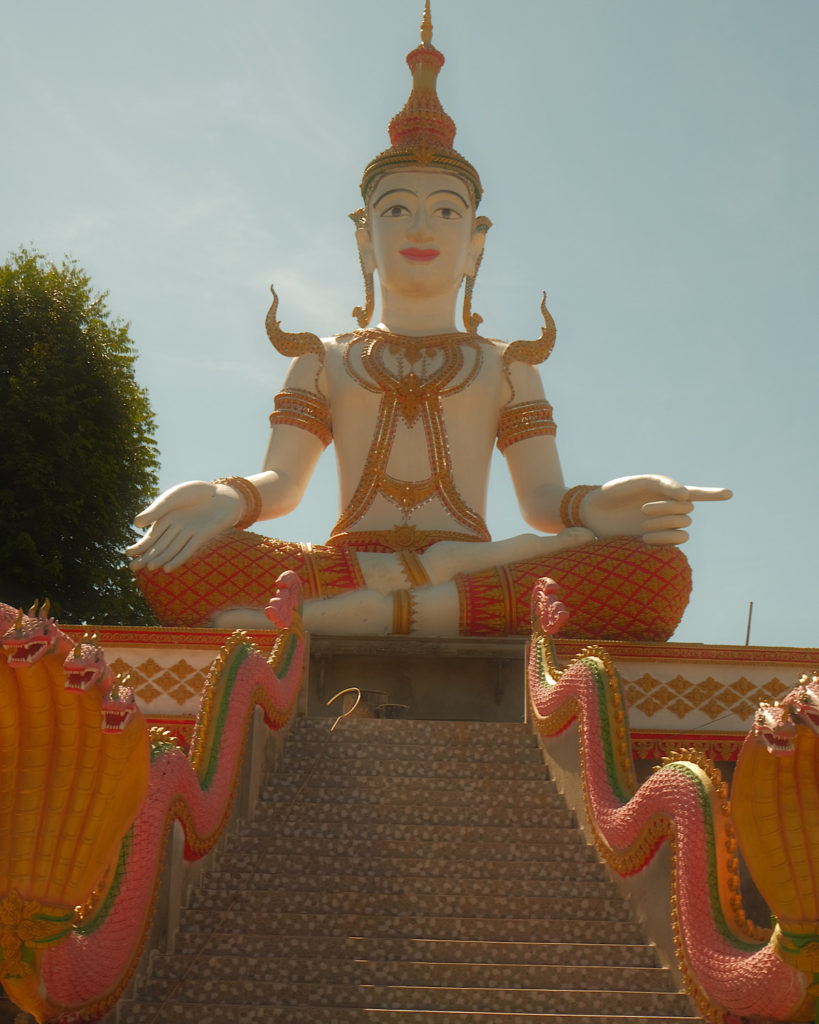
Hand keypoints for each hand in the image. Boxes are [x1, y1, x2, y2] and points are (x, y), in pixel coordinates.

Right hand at [126, 481, 242, 570]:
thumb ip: (156, 510)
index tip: (128, 554)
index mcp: (166, 519)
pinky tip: (168, 568)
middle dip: (146, 556)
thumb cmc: (196, 492)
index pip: (151, 537)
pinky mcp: (202, 536)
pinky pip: (188, 550)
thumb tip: (136, 524)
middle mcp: (176, 529)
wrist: (222, 493)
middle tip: (132, 568)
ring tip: (149, 569)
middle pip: (159, 545)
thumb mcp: (173, 497)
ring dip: (160, 559)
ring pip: (171, 549)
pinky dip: (178, 559)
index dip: (140, 546)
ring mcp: (188, 533)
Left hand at [579, 475, 731, 545]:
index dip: (713, 493)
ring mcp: (664, 526)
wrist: (594, 513)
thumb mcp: (638, 482)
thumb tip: (687, 496)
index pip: (695, 492)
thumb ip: (663, 484)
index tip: (729, 494)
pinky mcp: (658, 541)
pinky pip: (676, 540)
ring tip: (642, 525)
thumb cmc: (615, 493)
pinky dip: (664, 539)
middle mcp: (669, 509)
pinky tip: (644, 538)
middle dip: (669, 509)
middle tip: (643, 511)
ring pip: (684, 525)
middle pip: (688, 509)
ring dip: (666, 524)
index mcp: (666, 492)